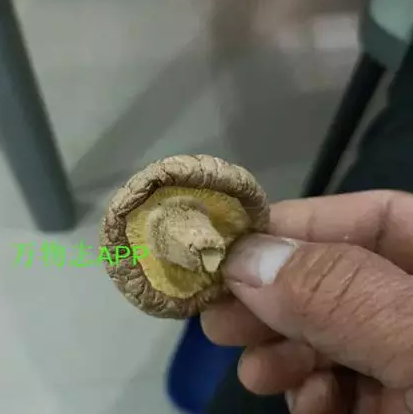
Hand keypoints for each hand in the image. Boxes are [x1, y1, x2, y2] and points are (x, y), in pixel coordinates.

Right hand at [201, 191, 412, 413]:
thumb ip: (340, 293)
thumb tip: (245, 259)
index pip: (374, 216)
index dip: (300, 222)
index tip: (228, 243)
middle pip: (337, 277)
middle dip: (274, 293)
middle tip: (218, 309)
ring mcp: (406, 357)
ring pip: (329, 333)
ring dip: (281, 347)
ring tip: (252, 368)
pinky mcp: (395, 406)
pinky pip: (339, 385)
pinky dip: (308, 391)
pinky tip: (302, 401)